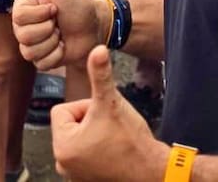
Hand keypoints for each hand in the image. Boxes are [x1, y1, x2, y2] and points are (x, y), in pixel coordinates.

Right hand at [10, 0, 106, 70]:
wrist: (95, 24)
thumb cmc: (76, 1)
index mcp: (23, 7)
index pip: (19, 17)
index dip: (41, 14)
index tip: (55, 7)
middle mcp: (24, 26)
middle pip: (23, 36)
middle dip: (48, 29)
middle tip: (59, 21)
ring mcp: (32, 44)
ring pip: (30, 52)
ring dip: (53, 42)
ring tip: (61, 33)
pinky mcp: (43, 60)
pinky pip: (42, 64)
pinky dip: (57, 55)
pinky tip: (63, 45)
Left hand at [52, 46, 167, 181]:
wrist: (154, 171)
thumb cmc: (132, 141)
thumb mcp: (112, 102)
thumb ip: (101, 75)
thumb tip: (97, 49)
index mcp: (62, 146)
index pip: (64, 111)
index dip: (85, 107)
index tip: (102, 117)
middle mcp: (62, 164)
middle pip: (70, 124)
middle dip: (88, 120)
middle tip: (109, 129)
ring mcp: (73, 175)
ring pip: (79, 137)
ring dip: (93, 134)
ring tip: (112, 140)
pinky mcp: (85, 180)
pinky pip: (85, 154)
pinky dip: (96, 149)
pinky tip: (113, 152)